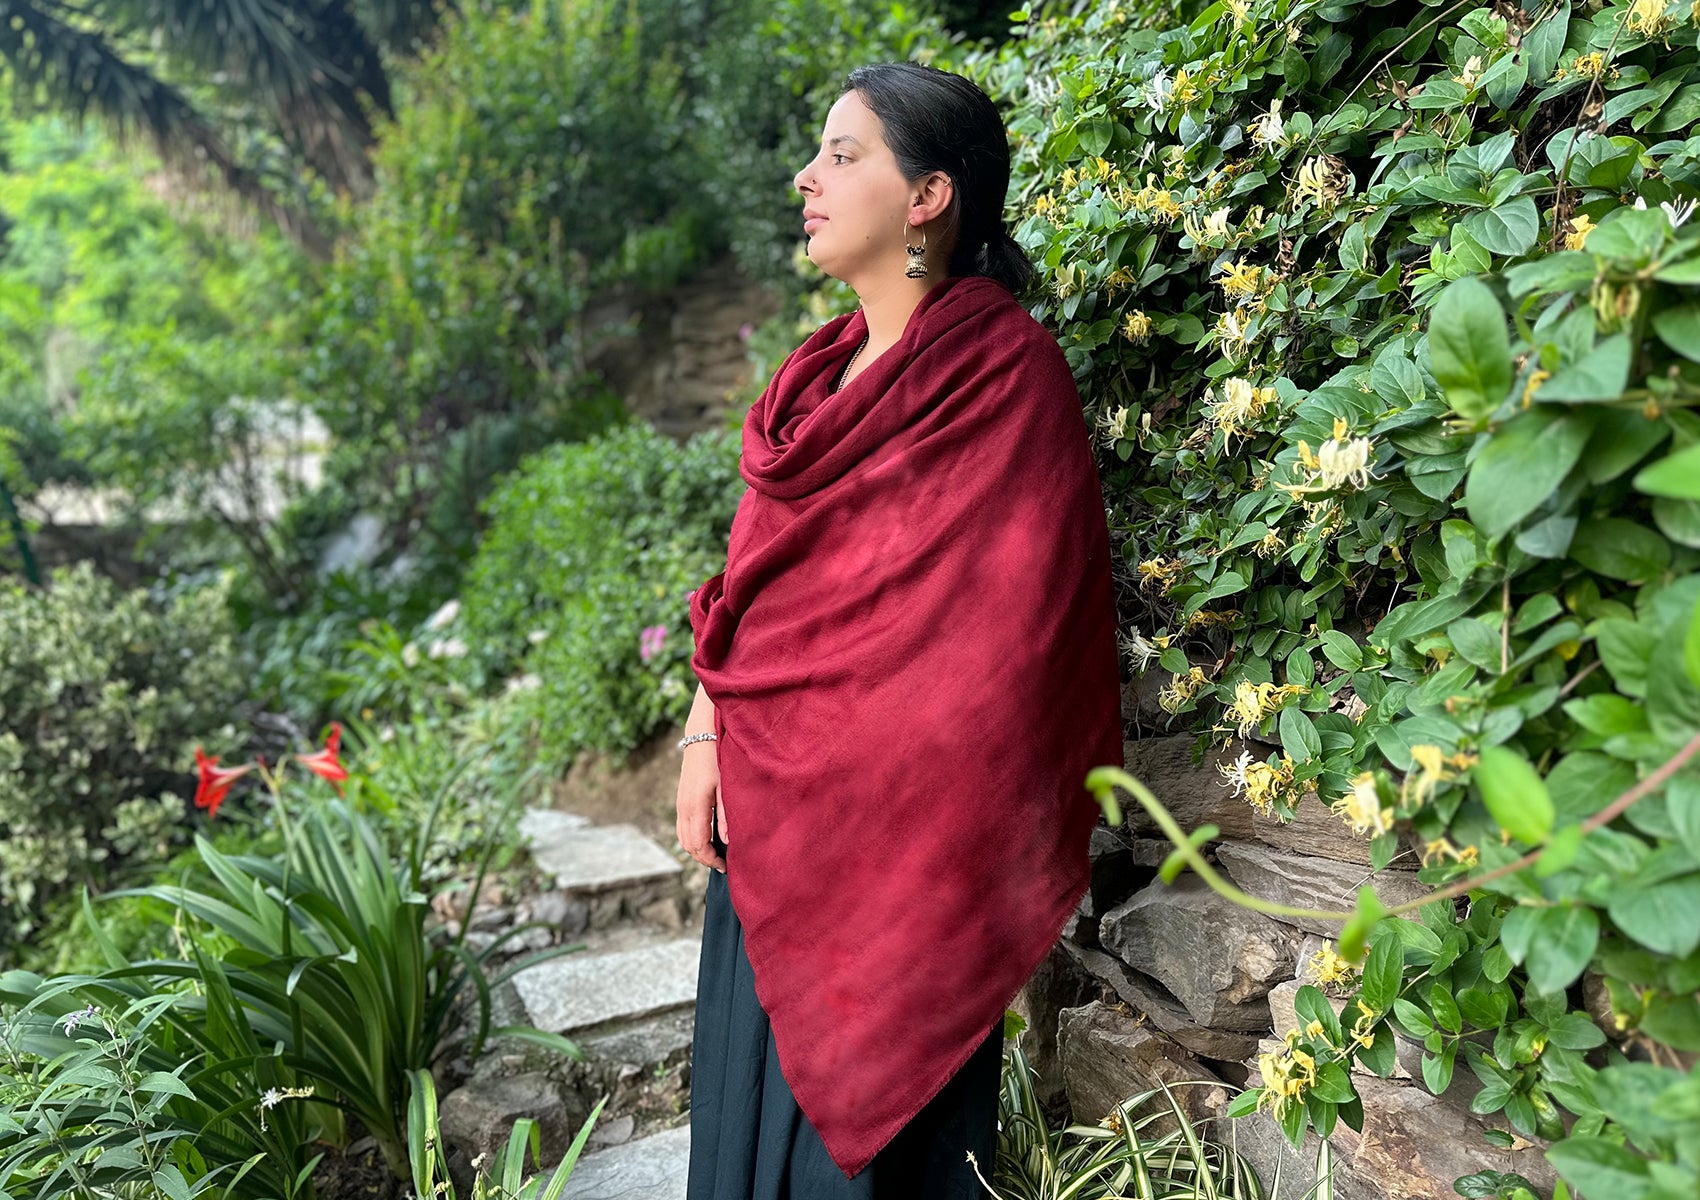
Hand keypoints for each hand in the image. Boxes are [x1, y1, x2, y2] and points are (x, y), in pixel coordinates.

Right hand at [676, 742, 725, 872]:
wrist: (702, 737)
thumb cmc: (719, 760)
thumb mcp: (727, 787)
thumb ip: (726, 815)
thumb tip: (726, 841)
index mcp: (696, 808)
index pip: (699, 845)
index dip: (711, 859)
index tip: (726, 866)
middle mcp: (684, 809)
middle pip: (689, 845)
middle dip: (704, 858)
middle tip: (723, 864)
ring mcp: (680, 805)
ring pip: (683, 838)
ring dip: (697, 850)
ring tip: (715, 854)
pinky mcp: (681, 800)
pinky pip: (682, 828)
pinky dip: (692, 839)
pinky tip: (706, 839)